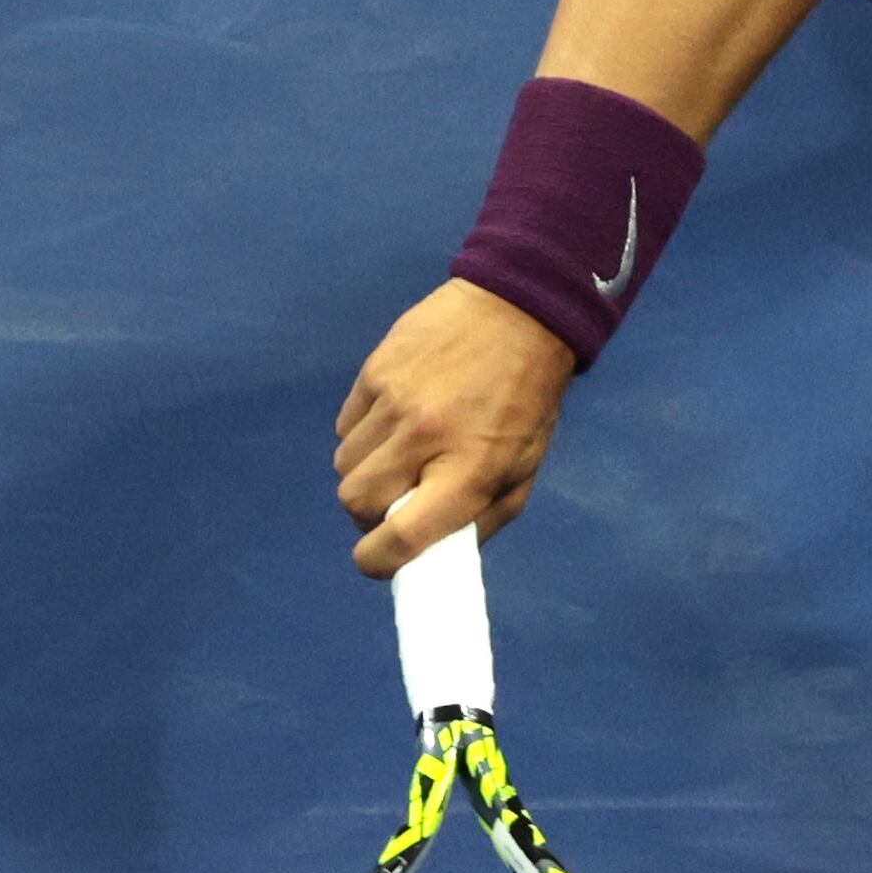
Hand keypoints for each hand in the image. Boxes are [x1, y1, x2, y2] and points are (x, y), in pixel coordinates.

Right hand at [332, 280, 577, 576]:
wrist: (519, 311)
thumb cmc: (527, 400)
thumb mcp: (523, 469)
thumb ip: (479, 518)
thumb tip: (430, 554)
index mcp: (470, 470)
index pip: (401, 535)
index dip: (379, 560)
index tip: (380, 559)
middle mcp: (425, 437)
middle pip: (356, 501)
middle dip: (368, 514)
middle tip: (393, 502)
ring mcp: (394, 400)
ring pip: (344, 464)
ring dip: (365, 472)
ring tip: (399, 454)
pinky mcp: (374, 370)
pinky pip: (344, 426)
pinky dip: (362, 435)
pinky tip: (394, 420)